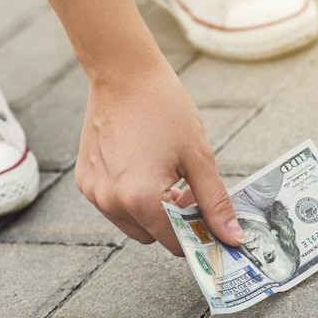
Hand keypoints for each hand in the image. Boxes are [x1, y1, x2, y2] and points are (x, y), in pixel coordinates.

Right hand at [75, 63, 244, 255]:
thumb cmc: (163, 108)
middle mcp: (111, 201)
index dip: (197, 236)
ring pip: (132, 224)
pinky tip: (142, 168)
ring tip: (166, 177)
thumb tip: (233, 238)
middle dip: (175, 223)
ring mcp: (94, 192)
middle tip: (188, 192)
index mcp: (141, 198)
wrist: (123, 74)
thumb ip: (215, 203)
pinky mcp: (84, 181)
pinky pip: (113, 205)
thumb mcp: (198, 156)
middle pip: (153, 237)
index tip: (211, 224)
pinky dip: (130, 198)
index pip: (175, 243)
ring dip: (152, 212)